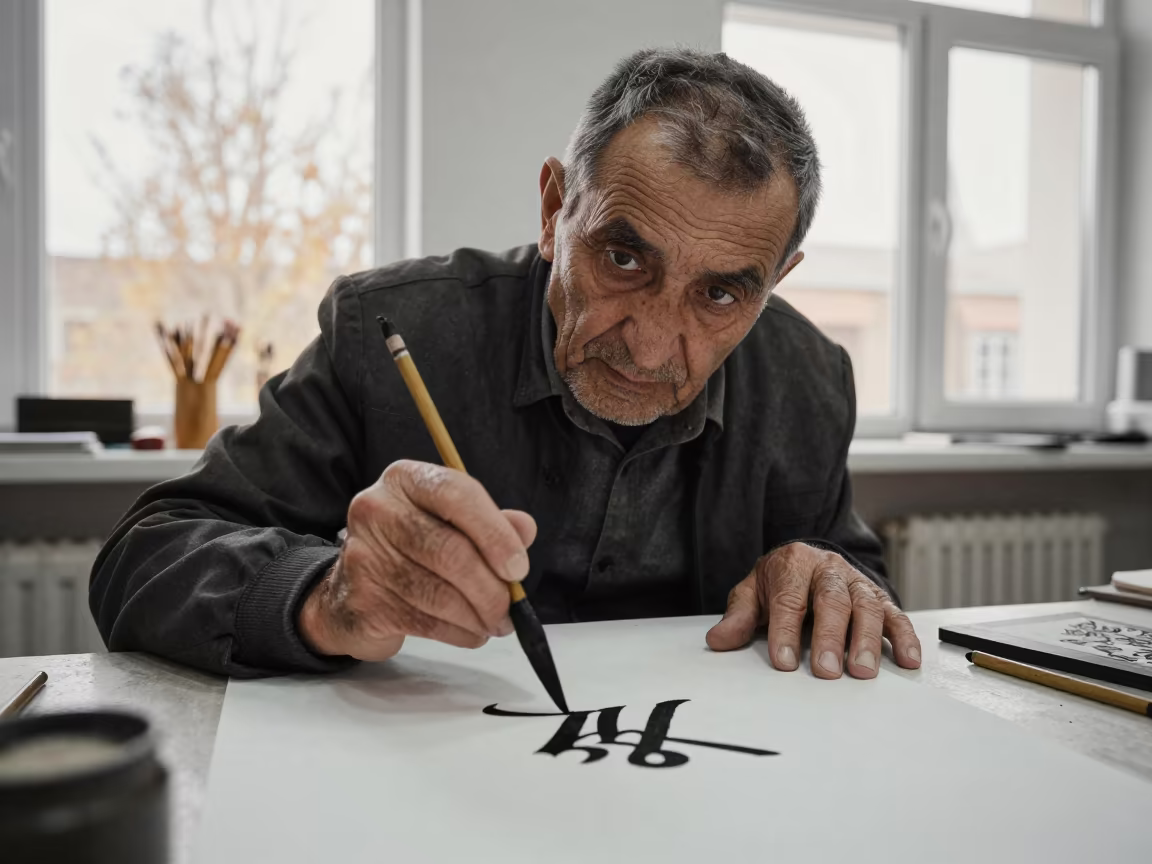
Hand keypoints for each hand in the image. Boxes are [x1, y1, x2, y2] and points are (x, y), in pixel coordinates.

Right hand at [298, 460, 536, 660]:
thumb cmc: (411, 550)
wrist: (348, 592)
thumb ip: (491, 524)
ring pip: (440, 594)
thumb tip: (525, 529)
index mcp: (405, 479)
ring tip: (496, 623)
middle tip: (512, 608)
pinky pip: (426, 623)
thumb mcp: (451, 523)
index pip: (456, 494)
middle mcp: (377, 510)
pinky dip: (460, 633)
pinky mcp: (362, 601)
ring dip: (479, 616)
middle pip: (450, 551)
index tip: (518, 568)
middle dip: (491, 588)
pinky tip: (471, 632)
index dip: (495, 533)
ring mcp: (364, 556)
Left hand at [705, 542, 920, 678]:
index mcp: (793, 564)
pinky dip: (905, 636)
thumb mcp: (752, 593)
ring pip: (867, 606)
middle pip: (832, 600)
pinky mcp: (879, 596)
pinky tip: (908, 660)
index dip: (785, 631)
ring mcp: (857, 581)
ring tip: (863, 671)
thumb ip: (738, 617)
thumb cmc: (779, 582)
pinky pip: (895, 613)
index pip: (789, 598)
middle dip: (830, 637)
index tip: (783, 662)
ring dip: (867, 639)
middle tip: (827, 671)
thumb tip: (718, 641)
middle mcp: (828, 569)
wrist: (806, 559)